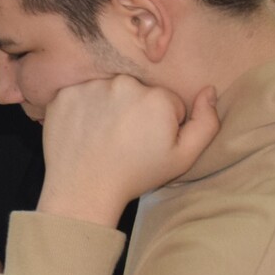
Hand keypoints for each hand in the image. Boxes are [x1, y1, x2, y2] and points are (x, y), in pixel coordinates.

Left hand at [36, 77, 219, 226]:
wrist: (84, 191)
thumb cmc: (135, 175)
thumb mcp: (183, 157)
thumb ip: (206, 122)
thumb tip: (209, 90)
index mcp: (156, 96)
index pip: (164, 100)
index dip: (159, 123)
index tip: (146, 142)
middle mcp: (124, 83)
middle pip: (136, 91)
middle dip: (134, 111)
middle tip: (124, 141)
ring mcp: (90, 87)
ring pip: (108, 91)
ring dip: (107, 107)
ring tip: (103, 137)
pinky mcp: (65, 94)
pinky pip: (80, 94)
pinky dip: (82, 108)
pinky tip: (83, 131)